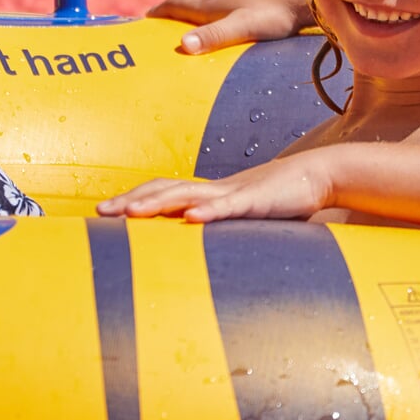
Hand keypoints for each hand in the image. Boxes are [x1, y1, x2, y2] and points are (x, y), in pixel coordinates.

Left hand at [96, 151, 332, 222]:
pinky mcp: (256, 201)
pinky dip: (209, 212)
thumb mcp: (246, 217)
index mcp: (209, 194)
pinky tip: (191, 219)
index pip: (162, 192)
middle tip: (101, 213)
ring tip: (131, 214)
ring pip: (188, 195)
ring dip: (157, 204)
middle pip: (164, 191)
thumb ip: (224, 228)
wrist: (319, 176)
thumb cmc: (283, 199)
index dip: (134, 200)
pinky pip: (229, 207)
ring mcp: (233, 194)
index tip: (106, 213)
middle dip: (131, 202)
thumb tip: (200, 243)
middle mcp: (214, 190)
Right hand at [147, 0, 312, 53]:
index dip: (157, 13)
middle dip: (171, 15)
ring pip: (206, 4)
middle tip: (160, 29)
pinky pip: (224, 6)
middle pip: (187, 4)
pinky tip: (225, 25)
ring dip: (192, 15)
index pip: (174, 4)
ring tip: (188, 30)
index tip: (142, 21)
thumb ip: (214, 37)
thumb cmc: (276, 13)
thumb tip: (182, 46)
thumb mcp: (243, 27)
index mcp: (210, 4)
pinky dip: (213, 16)